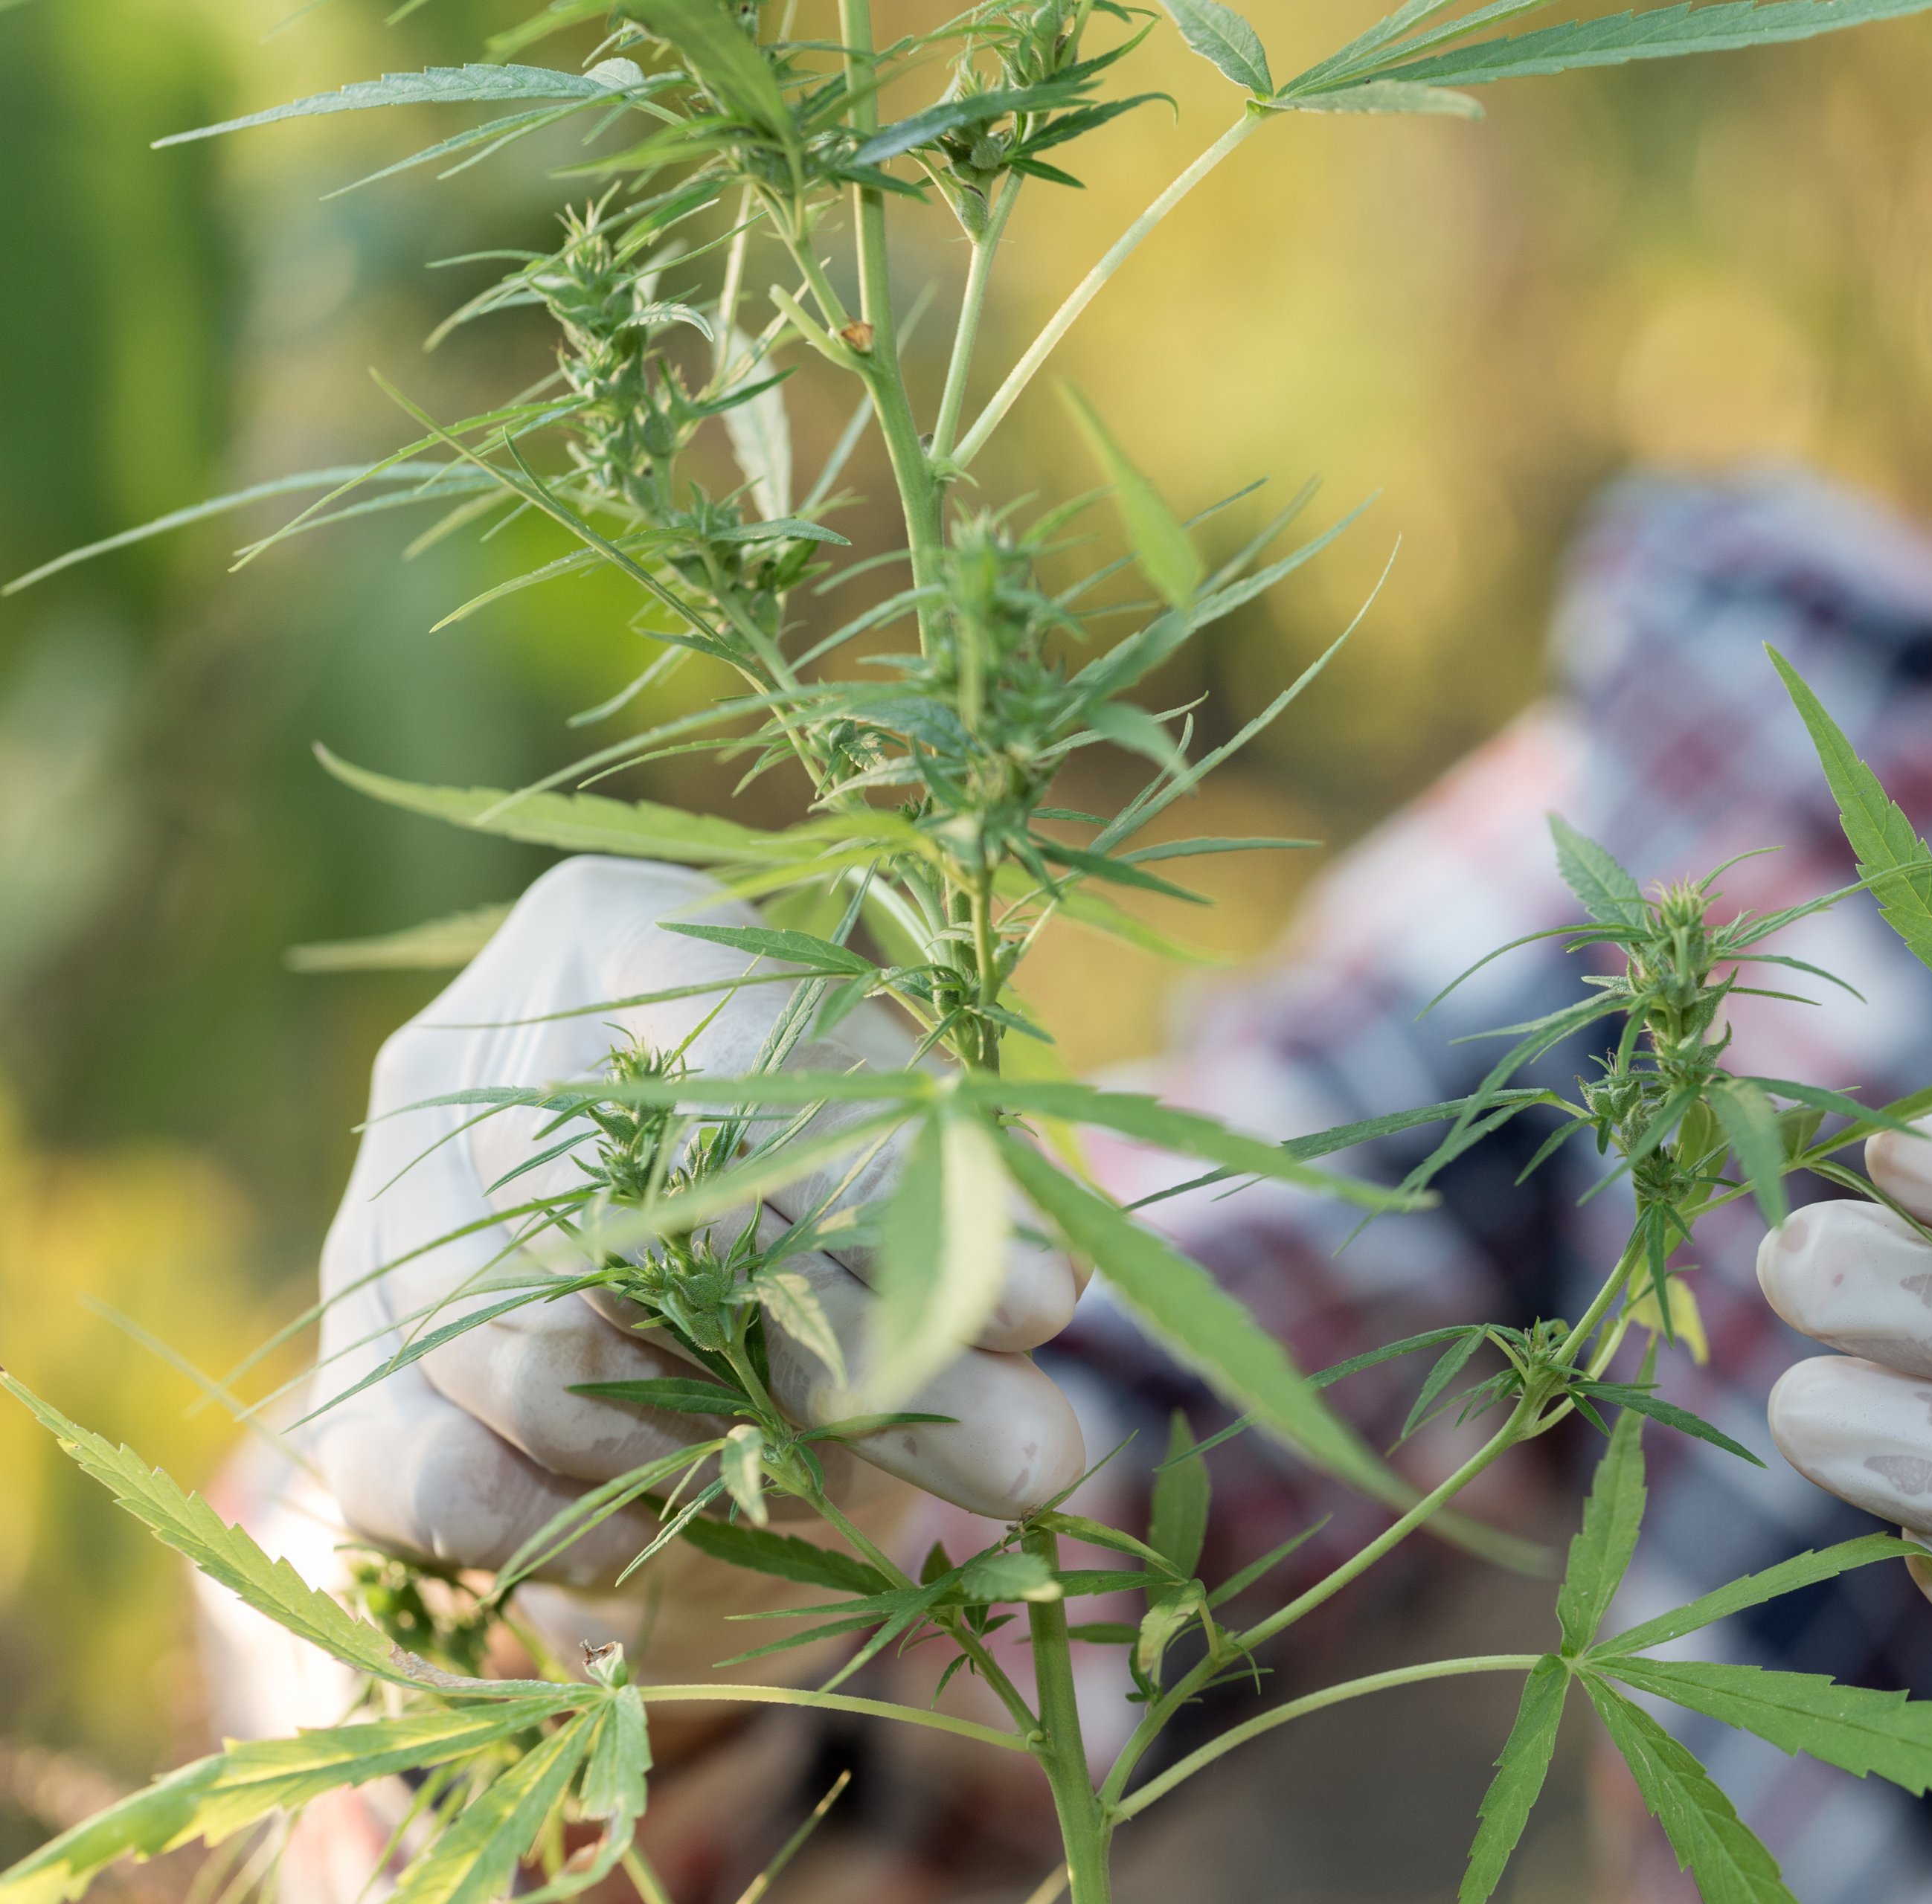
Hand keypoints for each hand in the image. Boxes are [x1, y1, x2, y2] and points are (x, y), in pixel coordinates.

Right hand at [311, 856, 1086, 1603]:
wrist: (662, 1277)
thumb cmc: (818, 1169)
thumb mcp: (908, 1170)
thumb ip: (968, 1253)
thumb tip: (1042, 1389)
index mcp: (608, 934)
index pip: (748, 1051)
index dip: (895, 1190)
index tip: (1044, 1306)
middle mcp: (464, 1061)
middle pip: (649, 1225)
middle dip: (858, 1357)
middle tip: (1024, 1450)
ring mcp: (380, 1219)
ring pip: (541, 1364)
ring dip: (733, 1450)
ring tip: (867, 1471)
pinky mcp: (351, 1381)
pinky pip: (443, 1483)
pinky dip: (586, 1525)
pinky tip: (698, 1526)